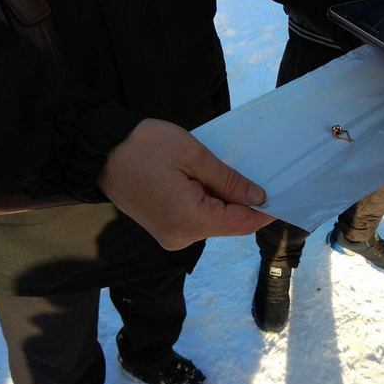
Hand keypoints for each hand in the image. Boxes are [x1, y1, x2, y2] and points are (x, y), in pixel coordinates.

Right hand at [99, 119, 273, 249]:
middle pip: (228, 224)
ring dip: (226, 201)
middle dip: (245, 203)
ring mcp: (170, 235)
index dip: (265, 212)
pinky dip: (209, 203)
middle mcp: (182, 237)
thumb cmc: (145, 146)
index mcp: (190, 221)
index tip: (285, 197)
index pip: (241, 223)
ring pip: (213, 221)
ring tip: (233, 174)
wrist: (99, 149)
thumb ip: (229, 181)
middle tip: (259, 176)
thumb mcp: (194, 156)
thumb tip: (259, 198)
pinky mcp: (163, 228)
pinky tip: (211, 182)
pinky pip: (197, 219)